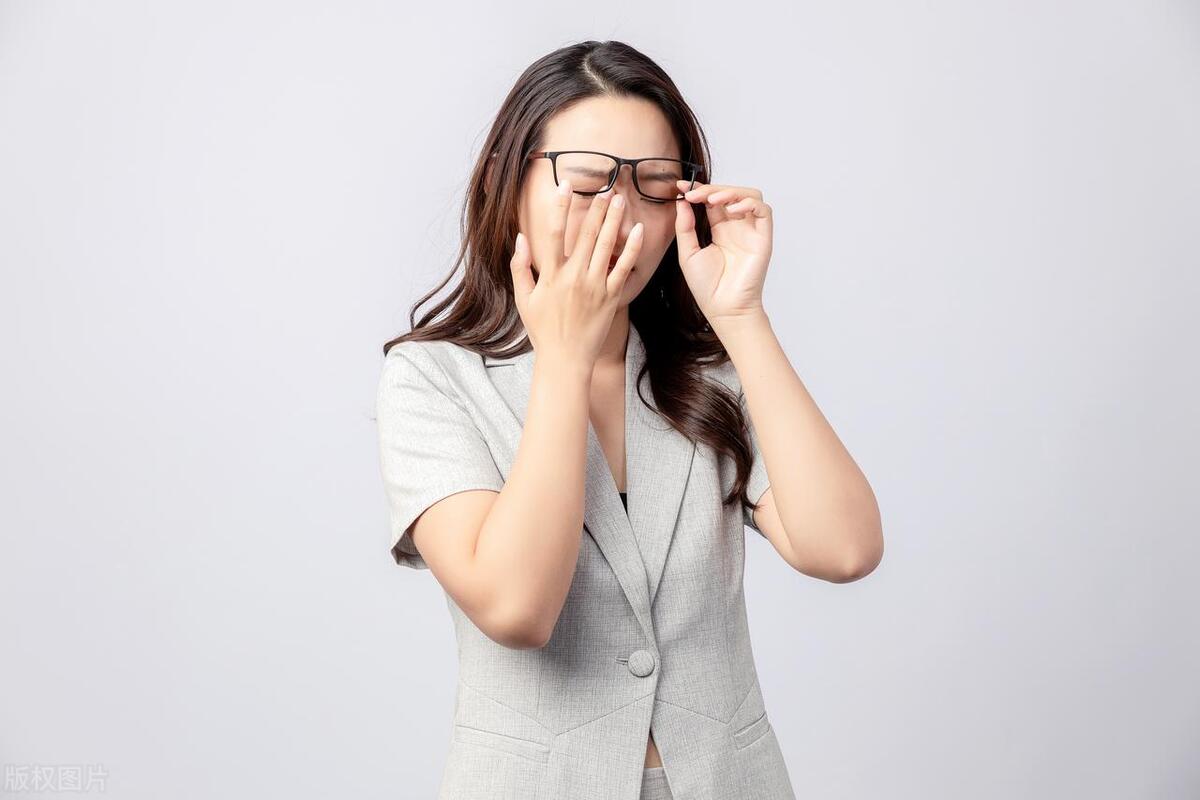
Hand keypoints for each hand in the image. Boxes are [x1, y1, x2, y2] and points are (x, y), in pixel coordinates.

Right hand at [511, 179, 643, 367]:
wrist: (565, 360)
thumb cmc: (543, 330)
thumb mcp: (524, 299)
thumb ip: (520, 267)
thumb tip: (520, 238)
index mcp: (551, 275)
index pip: (554, 233)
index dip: (560, 207)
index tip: (565, 186)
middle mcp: (574, 277)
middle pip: (586, 234)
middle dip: (596, 208)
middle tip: (605, 186)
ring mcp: (595, 287)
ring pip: (606, 246)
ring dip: (614, 220)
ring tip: (620, 200)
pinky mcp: (611, 298)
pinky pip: (624, 268)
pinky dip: (632, 249)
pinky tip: (639, 231)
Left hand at [674, 180, 772, 325]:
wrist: (723, 308)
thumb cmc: (707, 286)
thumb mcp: (688, 252)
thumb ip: (685, 227)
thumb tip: (681, 202)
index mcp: (720, 230)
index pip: (712, 200)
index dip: (698, 190)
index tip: (680, 186)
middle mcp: (737, 227)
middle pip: (730, 193)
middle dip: (711, 189)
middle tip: (693, 193)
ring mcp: (751, 231)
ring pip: (749, 195)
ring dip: (731, 192)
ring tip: (712, 200)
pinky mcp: (763, 238)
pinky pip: (763, 211)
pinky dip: (749, 204)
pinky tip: (731, 211)